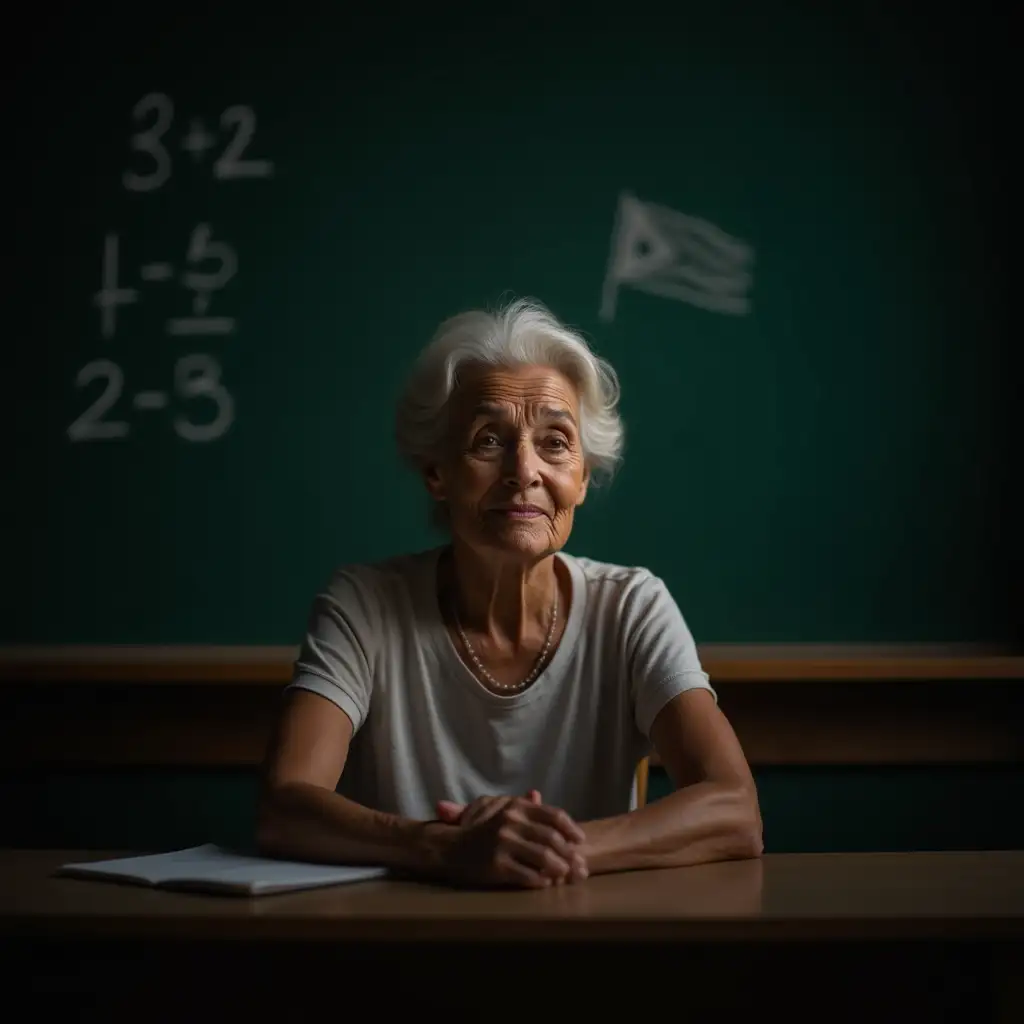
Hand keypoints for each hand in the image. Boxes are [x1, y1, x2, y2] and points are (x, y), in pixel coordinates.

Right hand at [434, 790, 588, 888]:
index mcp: (516, 807)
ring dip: (560, 869)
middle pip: (552, 839)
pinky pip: (527, 875)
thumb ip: (524, 806)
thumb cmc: (482, 831)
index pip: (554, 815)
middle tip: (580, 866)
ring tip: (565, 875)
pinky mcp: (496, 865)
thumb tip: (539, 794)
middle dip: (570, 854)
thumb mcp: (502, 811)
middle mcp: (511, 822)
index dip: (571, 829)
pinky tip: (546, 883)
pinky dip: (541, 881)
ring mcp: (503, 844)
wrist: (451, 848)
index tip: (580, 841)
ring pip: (543, 858)